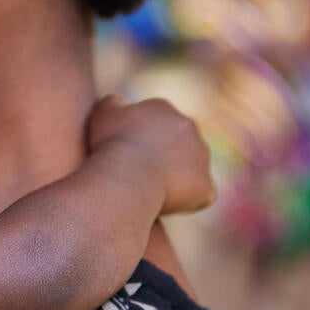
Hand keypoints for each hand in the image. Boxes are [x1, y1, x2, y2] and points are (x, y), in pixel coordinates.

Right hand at [87, 95, 214, 214]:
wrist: (128, 175)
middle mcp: (189, 127)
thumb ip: (114, 103)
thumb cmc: (112, 144)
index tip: (126, 153)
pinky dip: (190, 200)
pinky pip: (202, 194)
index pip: (156, 122)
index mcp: (164, 109)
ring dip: (177, 176)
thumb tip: (121, 103)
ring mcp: (201, 157)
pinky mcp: (206, 186)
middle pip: (177, 142)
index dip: (140, 139)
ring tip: (152, 191)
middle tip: (139, 173)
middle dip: (163, 155)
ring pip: (192, 167)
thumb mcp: (103, 112)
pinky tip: (170, 206)